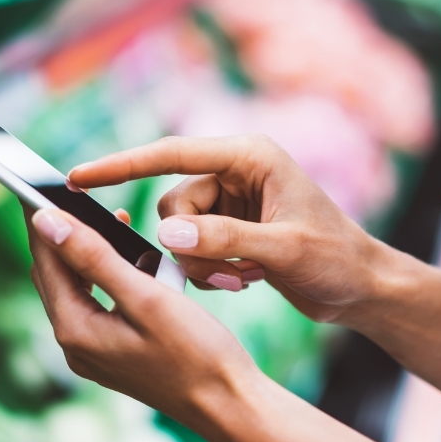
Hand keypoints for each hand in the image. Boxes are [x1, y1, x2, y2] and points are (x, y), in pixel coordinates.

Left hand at [25, 206, 263, 423]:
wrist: (229, 405)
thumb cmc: (197, 353)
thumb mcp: (146, 297)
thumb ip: (94, 257)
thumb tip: (46, 222)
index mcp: (76, 330)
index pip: (46, 259)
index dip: (41, 217)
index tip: (38, 181)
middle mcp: (75, 346)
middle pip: (54, 274)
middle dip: (62, 233)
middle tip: (73, 194)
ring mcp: (93, 354)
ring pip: (75, 289)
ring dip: (87, 254)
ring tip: (111, 221)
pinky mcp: (112, 356)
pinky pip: (96, 305)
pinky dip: (106, 278)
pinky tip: (131, 261)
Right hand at [67, 134, 390, 323]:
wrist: (362, 288)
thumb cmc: (336, 259)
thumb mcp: (283, 250)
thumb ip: (224, 239)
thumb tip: (165, 234)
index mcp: (249, 156)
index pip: (170, 153)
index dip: (121, 165)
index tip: (77, 177)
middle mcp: (235, 172)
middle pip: (171, 204)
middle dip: (188, 245)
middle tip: (228, 273)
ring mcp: (232, 201)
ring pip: (178, 232)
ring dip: (202, 263)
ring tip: (244, 279)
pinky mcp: (230, 228)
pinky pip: (192, 248)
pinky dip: (210, 271)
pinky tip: (247, 280)